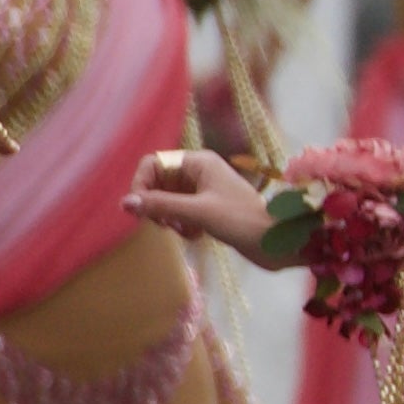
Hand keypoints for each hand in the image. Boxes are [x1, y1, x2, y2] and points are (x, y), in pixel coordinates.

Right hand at [127, 147, 279, 259]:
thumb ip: (161, 205)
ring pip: (168, 201)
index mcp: (199, 161)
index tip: (141, 209)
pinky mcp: (210, 210)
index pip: (153, 162)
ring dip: (170, 219)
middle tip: (164, 224)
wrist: (279, 241)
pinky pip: (181, 214)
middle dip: (157, 206)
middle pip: (158, 183)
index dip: (141, 184)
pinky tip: (197, 236)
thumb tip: (124, 202)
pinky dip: (183, 226)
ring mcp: (205, 191)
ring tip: (185, 230)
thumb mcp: (197, 212)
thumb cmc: (243, 220)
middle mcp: (201, 172)